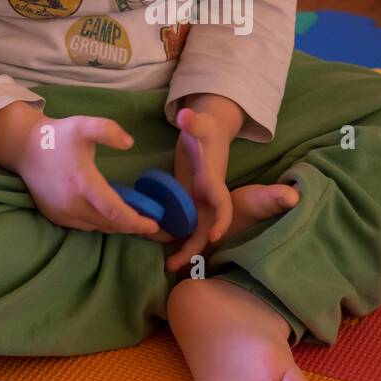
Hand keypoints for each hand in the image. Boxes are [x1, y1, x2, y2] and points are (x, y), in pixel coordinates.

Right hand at [15, 115, 161, 236]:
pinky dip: (100, 224)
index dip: (136, 222)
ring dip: (116, 226)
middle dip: (131, 226)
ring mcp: (61, 213)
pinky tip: (110, 216)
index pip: (114, 211)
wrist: (24, 148)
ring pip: (97, 228)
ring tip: (134, 220)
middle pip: (109, 224)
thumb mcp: (83, 125)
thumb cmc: (58, 136)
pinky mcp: (55, 217)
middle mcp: (72, 204)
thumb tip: (129, 143)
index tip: (154, 225)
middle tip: (150, 224)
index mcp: (82, 183)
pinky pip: (84, 227)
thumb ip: (107, 130)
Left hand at [149, 105, 234, 273]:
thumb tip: (186, 115)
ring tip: (168, 265)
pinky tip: (158, 245)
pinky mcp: (187, 199)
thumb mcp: (200, 121)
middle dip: (195, 246)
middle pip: (207, 226)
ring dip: (184, 246)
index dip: (220, 219)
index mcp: (213, 178)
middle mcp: (208, 194)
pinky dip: (174, 234)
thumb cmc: (204, 125)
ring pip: (195, 229)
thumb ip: (193, 121)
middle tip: (175, 264)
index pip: (222, 202)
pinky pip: (183, 221)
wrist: (207, 130)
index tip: (214, 236)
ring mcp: (198, 198)